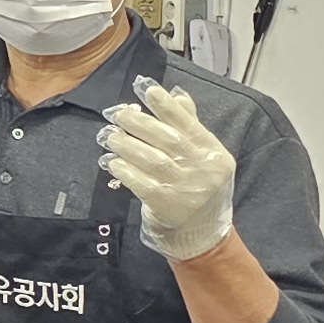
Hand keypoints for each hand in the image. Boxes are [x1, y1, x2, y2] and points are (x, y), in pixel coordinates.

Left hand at [101, 78, 236, 257]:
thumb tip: (177, 95)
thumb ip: (190, 126)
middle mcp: (203, 168)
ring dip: (126, 144)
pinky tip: (111, 162)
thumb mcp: (205, 157)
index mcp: (213, 151)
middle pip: (168, 139)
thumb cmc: (200, 188)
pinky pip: (141, 183)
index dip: (165, 105)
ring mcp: (185, 188)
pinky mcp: (166, 205)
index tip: (145, 89)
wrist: (203, 234)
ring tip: (109, 136)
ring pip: (152, 159)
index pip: (187, 122)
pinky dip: (124, 170)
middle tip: (117, 114)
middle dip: (139, 123)